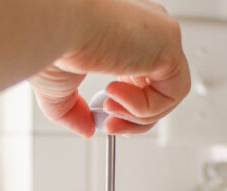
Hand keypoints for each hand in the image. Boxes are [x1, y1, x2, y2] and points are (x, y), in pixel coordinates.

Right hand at [29, 0, 189, 137]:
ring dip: (136, 115)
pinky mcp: (169, 43)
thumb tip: (86, 129)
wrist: (54, 23)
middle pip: (159, 88)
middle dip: (133, 119)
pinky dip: (144, 107)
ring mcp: (159, 35)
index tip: (104, 120)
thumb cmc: (53, 39)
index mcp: (123, 34)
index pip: (142, 76)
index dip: (127, 106)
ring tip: (108, 105)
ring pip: (168, 94)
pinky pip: (173, 93)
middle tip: (108, 126)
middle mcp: (144, 31)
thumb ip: (74, 110)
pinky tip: (115, 93)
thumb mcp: (59, 86)